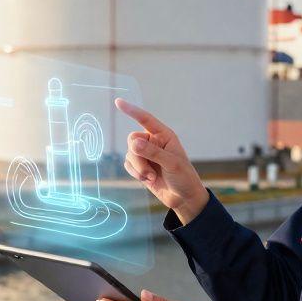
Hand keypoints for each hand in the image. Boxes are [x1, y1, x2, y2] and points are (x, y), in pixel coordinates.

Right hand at [114, 98, 207, 223]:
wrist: (183, 198)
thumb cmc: (183, 177)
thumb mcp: (171, 163)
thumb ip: (152, 152)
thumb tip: (133, 143)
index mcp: (164, 136)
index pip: (145, 119)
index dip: (132, 111)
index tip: (118, 102)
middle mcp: (153, 142)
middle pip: (132, 140)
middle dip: (138, 156)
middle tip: (148, 171)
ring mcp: (146, 155)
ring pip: (130, 154)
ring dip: (139, 168)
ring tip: (151, 177)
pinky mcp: (140, 167)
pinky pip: (128, 164)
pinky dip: (136, 173)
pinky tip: (148, 179)